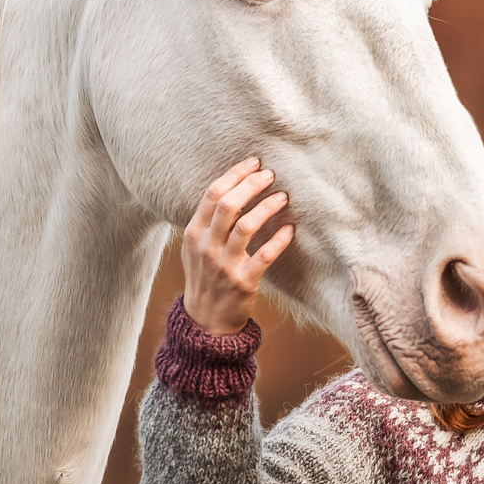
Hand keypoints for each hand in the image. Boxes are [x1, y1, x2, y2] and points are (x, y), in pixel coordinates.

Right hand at [182, 158, 294, 334]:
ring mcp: (224, 265)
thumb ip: (208, 221)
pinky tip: (290, 229)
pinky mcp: (243, 282)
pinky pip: (264, 256)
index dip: (235, 174)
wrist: (205, 320)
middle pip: (228, 205)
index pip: (212, 194)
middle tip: (270, 174)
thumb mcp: (195, 247)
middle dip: (251, 184)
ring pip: (246, 226)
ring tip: (283, 196)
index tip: (254, 162)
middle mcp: (206, 246)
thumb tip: (234, 186)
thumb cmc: (205, 276)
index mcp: (194, 233)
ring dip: (267, 207)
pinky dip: (278, 240)